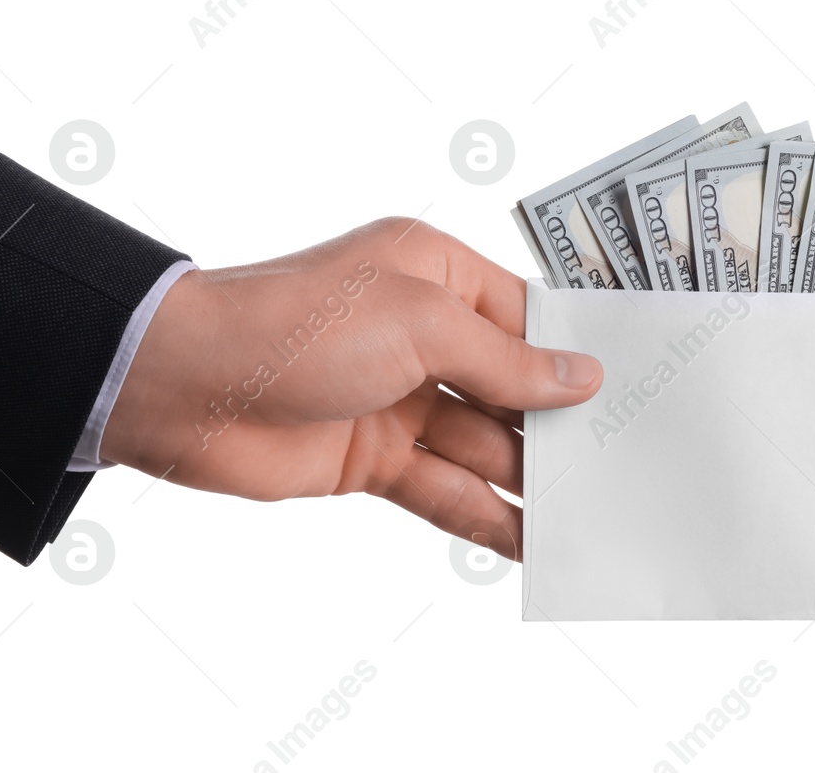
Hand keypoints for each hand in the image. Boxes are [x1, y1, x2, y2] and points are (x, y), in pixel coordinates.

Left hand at [100, 218, 601, 559]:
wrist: (181, 388)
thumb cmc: (292, 324)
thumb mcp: (419, 324)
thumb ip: (505, 360)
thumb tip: (579, 378)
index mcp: (433, 273)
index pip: (526, 314)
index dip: (575, 352)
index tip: (633, 387)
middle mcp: (419, 333)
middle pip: (510, 385)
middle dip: (560, 423)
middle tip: (626, 461)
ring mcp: (396, 399)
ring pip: (482, 444)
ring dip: (530, 478)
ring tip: (593, 511)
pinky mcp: (371, 458)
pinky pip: (443, 489)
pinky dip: (484, 515)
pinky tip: (529, 541)